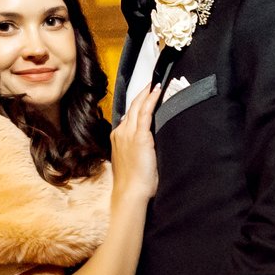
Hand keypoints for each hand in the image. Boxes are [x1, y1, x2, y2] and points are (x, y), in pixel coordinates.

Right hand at [110, 79, 158, 204]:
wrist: (131, 191)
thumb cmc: (133, 182)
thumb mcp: (131, 162)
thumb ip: (135, 149)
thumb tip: (145, 142)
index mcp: (118, 137)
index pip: (128, 116)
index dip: (136, 104)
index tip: (142, 96)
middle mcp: (121, 132)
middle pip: (131, 107)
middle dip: (140, 93)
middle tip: (150, 83)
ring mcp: (129, 133)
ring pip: (137, 107)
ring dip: (146, 94)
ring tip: (154, 84)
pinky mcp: (140, 136)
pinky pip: (145, 113)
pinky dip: (150, 100)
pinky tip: (156, 91)